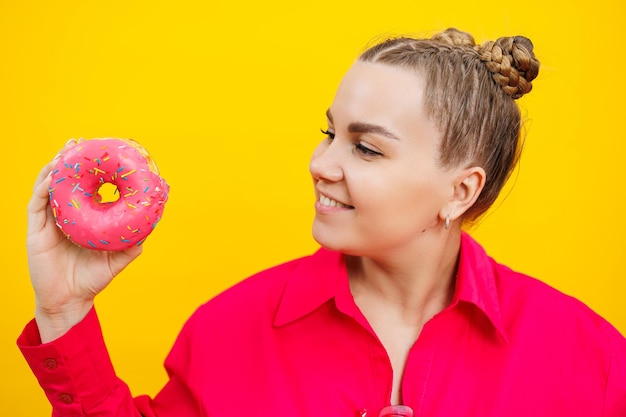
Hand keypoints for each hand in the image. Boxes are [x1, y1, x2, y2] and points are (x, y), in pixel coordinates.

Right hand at [27, 139, 142, 341]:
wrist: (69, 302)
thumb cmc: (91, 280)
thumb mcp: (116, 259)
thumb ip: (132, 245)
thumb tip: (149, 229)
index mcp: (81, 220)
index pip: (85, 190)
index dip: (90, 171)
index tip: (101, 153)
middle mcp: (63, 216)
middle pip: (63, 182)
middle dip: (69, 160)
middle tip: (79, 141)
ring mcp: (48, 222)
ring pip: (47, 187)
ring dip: (55, 167)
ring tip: (65, 150)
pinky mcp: (36, 231)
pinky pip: (36, 204)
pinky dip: (43, 187)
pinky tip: (51, 174)